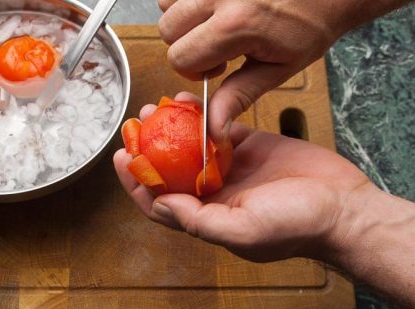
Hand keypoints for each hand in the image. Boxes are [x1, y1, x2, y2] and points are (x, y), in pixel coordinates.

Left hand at [113, 92, 370, 261]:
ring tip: (155, 108)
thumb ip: (198, 221)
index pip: (158, 201)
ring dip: (171, 128)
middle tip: (136, 126)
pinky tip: (188, 103)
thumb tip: (160, 202)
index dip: (136, 182)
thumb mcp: (242, 231)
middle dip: (148, 148)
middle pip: (169, 169)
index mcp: (206, 217)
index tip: (123, 158)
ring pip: (189, 146)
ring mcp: (229, 168)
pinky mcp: (247, 146)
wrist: (343, 207)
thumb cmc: (296, 227)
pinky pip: (217, 128)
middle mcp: (212, 193)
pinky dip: (201, 116)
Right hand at [157, 0, 410, 142]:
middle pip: (167, 29)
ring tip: (216, 20)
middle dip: (186, 43)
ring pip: (167, 3)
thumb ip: (238, 96)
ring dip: (185, 17)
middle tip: (218, 42)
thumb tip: (212, 129)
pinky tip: (216, 5)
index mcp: (235, 25)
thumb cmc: (308, 26)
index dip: (195, 69)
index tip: (220, 64)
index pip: (179, 57)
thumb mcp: (277, 69)